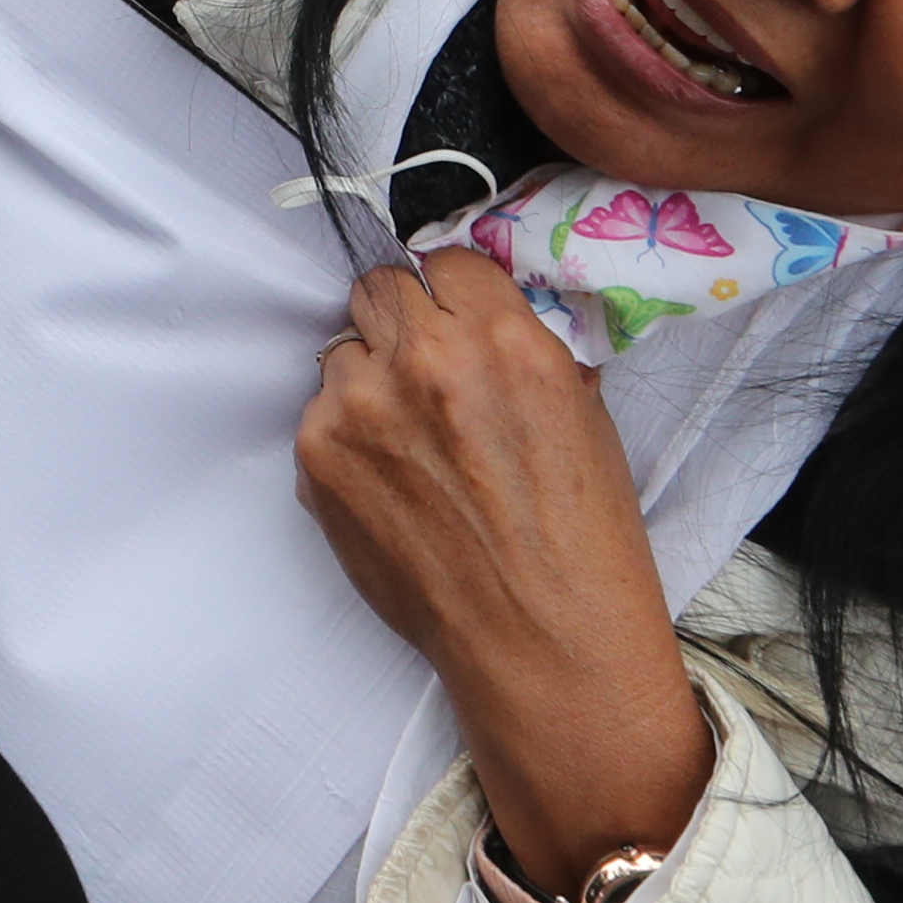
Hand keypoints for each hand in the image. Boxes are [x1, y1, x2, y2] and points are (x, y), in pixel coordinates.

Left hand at [296, 253, 713, 896]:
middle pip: (380, 287)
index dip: (453, 294)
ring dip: (370, 378)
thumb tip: (485, 310)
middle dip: (403, 322)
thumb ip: (525, 346)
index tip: (457, 322)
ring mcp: (362, 406)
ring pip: (344, 349)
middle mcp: (426, 360)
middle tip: (426, 373)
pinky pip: (321, 410)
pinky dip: (348, 435)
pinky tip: (392, 483)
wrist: (541, 642)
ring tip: (412, 444)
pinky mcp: (317, 454)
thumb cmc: (581, 541)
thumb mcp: (584, 414)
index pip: (447, 259)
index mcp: (505, 340)